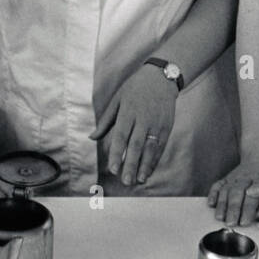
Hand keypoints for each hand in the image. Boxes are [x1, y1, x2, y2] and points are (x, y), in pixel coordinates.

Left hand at [91, 64, 177, 185]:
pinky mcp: (167, 127)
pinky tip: (149, 171)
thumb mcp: (118, 99)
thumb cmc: (135, 88)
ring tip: (139, 180)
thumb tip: (91, 137)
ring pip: (151, 147)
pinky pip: (160, 146)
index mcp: (128, 111)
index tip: (112, 169)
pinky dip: (155, 160)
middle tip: (126, 181)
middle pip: (136, 144)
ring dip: (145, 165)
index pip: (121, 135)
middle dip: (131, 164)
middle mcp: (143, 118)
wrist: (162, 77)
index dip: (117, 153)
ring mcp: (157, 123)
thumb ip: (106, 120)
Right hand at [207, 158, 258, 225]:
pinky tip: (211, 204)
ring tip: (220, 218)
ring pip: (226, 190)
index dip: (249, 209)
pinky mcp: (228, 176)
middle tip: (231, 223)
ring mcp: (235, 176)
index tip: (245, 221)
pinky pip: (218, 184)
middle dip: (233, 209)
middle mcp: (247, 177)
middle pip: (237, 193)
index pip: (254, 195)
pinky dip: (213, 193)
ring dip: (222, 204)